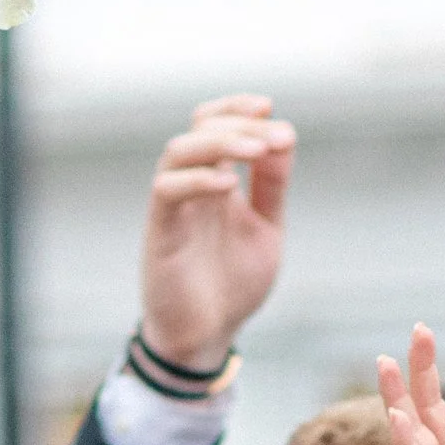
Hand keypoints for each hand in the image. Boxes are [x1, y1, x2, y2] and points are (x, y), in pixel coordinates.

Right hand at [138, 96, 292, 374]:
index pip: (214, 123)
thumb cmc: (232, 286)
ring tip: (256, 151)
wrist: (207, 337)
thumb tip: (284, 134)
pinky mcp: (160, 232)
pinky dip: (197, 180)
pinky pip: (167, 190)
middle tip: (275, 138)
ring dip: (219, 143)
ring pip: (179, 151)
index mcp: (215, 180)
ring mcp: (173, 206)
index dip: (237, 107)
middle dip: (241, 124)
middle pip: (200, 128)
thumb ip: (272, 187)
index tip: (268, 107)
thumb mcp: (266, 228)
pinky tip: (230, 185)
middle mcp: (191, 186)